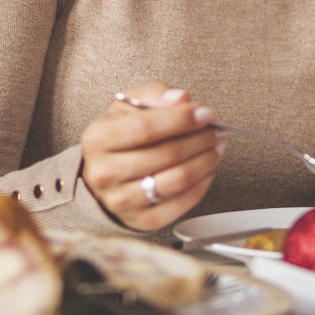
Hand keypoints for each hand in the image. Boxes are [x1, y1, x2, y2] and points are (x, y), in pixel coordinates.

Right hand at [78, 81, 224, 230]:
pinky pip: (180, 203)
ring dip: (205, 161)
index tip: (204, 113)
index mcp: (98, 139)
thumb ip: (154, 94)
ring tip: (216, 147)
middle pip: (166, 155)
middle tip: (215, 131)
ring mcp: (121, 200)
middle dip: (200, 140)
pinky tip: (207, 169)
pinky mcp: (140, 220)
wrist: (102, 175)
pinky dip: (201, 184)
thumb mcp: (128, 106)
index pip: (145, 128)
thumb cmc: (119, 137)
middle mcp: (105, 173)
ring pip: (176, 180)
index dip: (180, 119)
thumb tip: (181, 98)